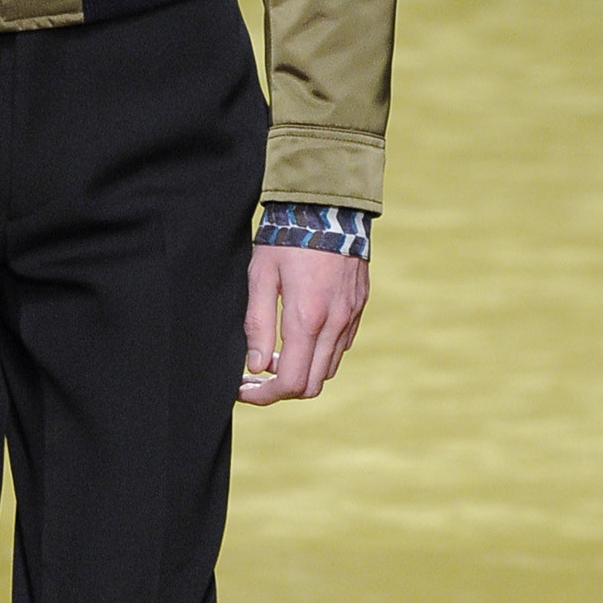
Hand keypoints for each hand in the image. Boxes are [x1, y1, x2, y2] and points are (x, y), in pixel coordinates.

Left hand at [239, 244, 367, 403]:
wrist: (329, 206)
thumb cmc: (287, 238)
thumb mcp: (261, 276)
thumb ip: (257, 324)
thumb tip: (255, 366)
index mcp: (307, 319)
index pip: (289, 382)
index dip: (264, 395)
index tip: (243, 389)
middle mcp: (334, 324)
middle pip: (311, 385)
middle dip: (281, 389)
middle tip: (254, 376)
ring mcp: (351, 317)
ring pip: (327, 369)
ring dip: (300, 371)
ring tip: (274, 353)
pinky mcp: (358, 307)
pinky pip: (340, 347)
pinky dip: (318, 354)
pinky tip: (298, 335)